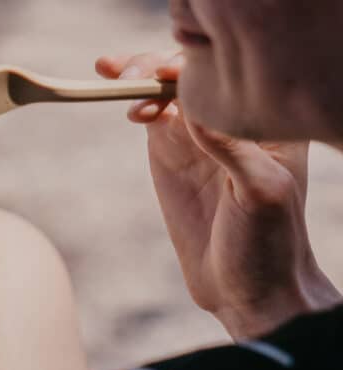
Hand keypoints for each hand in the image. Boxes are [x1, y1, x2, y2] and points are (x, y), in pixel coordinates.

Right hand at [97, 51, 339, 339]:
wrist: (245, 290)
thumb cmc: (268, 244)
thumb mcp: (258, 193)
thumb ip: (229, 148)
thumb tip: (190, 106)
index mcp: (265, 125)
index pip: (223, 81)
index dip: (189, 69)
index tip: (162, 79)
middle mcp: (231, 125)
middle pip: (190, 77)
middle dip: (157, 66)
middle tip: (130, 74)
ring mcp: (199, 140)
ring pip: (166, 91)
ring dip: (139, 76)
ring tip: (114, 74)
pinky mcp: (172, 160)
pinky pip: (151, 118)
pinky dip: (134, 103)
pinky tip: (122, 101)